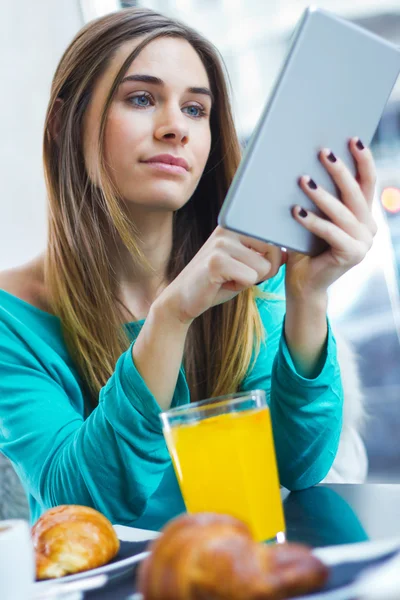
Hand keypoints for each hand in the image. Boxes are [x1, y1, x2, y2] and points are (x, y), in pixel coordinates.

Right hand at [159, 226, 282, 323]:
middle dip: (261, 272)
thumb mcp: (244, 265)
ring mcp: (221, 243)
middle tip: (235, 275)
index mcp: (234, 225)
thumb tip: (289, 254)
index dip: (268, 262)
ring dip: (248, 281)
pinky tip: (221, 284)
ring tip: (226, 279)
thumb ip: (265, 257)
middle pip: (274, 253)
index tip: (244, 267)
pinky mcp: (217, 261)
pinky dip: (239, 287)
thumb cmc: (217, 283)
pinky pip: (250, 278)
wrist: (183, 299)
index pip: (274, 240)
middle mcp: (228, 228)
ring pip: (263, 268)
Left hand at [286, 137, 376, 300]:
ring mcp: (363, 242)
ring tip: (303, 179)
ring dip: (321, 194)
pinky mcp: (352, 255)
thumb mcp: (314, 217)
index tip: (352, 138)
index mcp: (363, 215)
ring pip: (343, 211)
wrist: (303, 282)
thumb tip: (306, 163)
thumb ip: (319, 197)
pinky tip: (296, 211)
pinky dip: (313, 221)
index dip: (362, 159)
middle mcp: (368, 227)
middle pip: (356, 192)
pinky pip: (331, 232)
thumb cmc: (304, 246)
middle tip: (323, 152)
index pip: (367, 181)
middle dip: (340, 170)